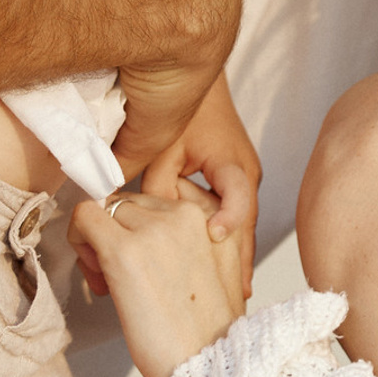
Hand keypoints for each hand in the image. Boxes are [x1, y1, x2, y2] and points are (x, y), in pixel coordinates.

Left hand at [70, 181, 247, 376]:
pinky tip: (97, 275)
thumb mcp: (217, 271)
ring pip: (105, 208)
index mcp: (217, 216)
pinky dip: (79, 240)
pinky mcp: (124, 249)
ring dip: (99, 241)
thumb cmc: (207, 333)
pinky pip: (84, 217)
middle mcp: (188, 212)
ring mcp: (155, 228)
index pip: (164, 194)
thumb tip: (146, 231)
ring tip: (111, 282)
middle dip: (119, 233)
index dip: (145, 222)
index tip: (146, 254)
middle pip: (131, 202)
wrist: (207, 366)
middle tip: (120, 276)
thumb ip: (192, 240)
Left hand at [139, 74, 260, 295]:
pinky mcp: (234, 183)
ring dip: (236, 259)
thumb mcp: (163, 146)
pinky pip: (233, 219)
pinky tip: (223, 271)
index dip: (229, 217)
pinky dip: (228, 243)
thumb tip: (132, 219)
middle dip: (239, 264)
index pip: (239, 195)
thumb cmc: (182, 106)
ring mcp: (244, 181)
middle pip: (245, 226)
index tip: (214, 236)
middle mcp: (245, 176)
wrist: (197, 75)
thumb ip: (152, 184)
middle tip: (235, 301)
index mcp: (231, 163)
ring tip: (235, 297)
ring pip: (241, 226)